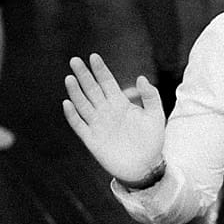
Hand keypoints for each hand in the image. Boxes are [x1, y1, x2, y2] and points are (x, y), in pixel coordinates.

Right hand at [62, 53, 167, 184]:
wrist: (145, 167)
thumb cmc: (152, 141)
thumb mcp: (156, 116)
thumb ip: (150, 96)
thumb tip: (141, 78)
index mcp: (120, 103)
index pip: (107, 82)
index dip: (100, 70)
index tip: (93, 57)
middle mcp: (106, 111)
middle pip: (92, 89)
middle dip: (84, 75)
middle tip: (75, 60)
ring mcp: (98, 125)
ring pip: (83, 104)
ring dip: (76, 92)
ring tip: (70, 78)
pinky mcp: (92, 140)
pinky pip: (79, 125)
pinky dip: (73, 115)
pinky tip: (67, 103)